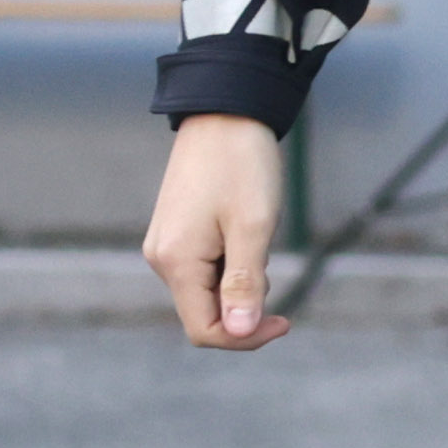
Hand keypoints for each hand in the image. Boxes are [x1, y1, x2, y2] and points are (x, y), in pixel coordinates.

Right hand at [142, 114, 292, 351]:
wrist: (226, 111)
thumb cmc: (243, 165)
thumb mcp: (253, 227)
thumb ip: (245, 283)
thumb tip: (237, 332)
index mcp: (176, 262)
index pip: (204, 330)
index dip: (245, 337)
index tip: (285, 320)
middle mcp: (162, 259)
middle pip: (205, 314)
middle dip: (245, 307)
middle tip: (273, 265)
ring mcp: (167, 245)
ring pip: (208, 292)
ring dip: (241, 283)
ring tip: (259, 237)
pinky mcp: (177, 233)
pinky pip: (205, 269)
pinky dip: (233, 266)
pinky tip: (248, 233)